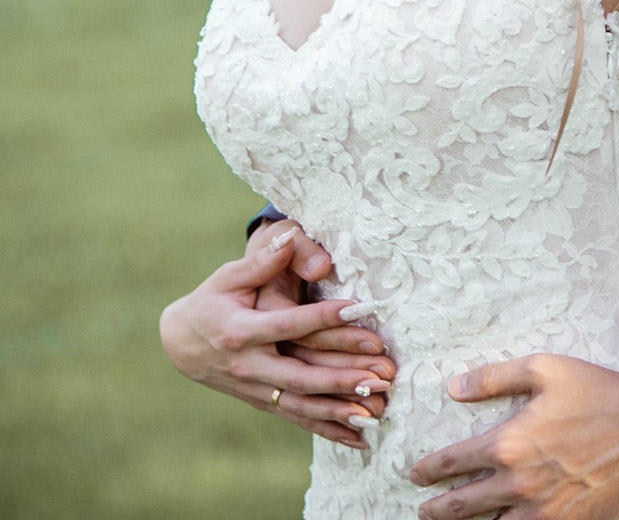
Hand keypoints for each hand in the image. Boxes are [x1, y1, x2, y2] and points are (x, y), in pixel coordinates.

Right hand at [159, 227, 394, 447]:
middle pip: (301, 376)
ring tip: (377, 409)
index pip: (288, 325)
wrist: (181, 343)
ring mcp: (256, 390)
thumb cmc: (212, 301)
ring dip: (341, 410)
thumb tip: (289, 237)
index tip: (356, 310)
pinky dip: (329, 430)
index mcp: (240, 331)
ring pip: (303, 405)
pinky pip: (299, 419)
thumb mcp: (228, 276)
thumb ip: (260, 260)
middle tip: (381, 373)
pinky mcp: (264, 403)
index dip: (322, 318)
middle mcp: (249, 366)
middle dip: (342, 377)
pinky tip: (361, 437)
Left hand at [409, 354, 618, 519]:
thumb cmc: (594, 391)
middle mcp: (519, 485)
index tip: (414, 473)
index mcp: (509, 443)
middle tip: (423, 511)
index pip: (454, 462)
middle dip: (437, 510)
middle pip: (463, 506)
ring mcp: (544, 512)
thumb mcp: (543, 369)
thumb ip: (494, 377)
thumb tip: (454, 388)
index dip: (429, 470)